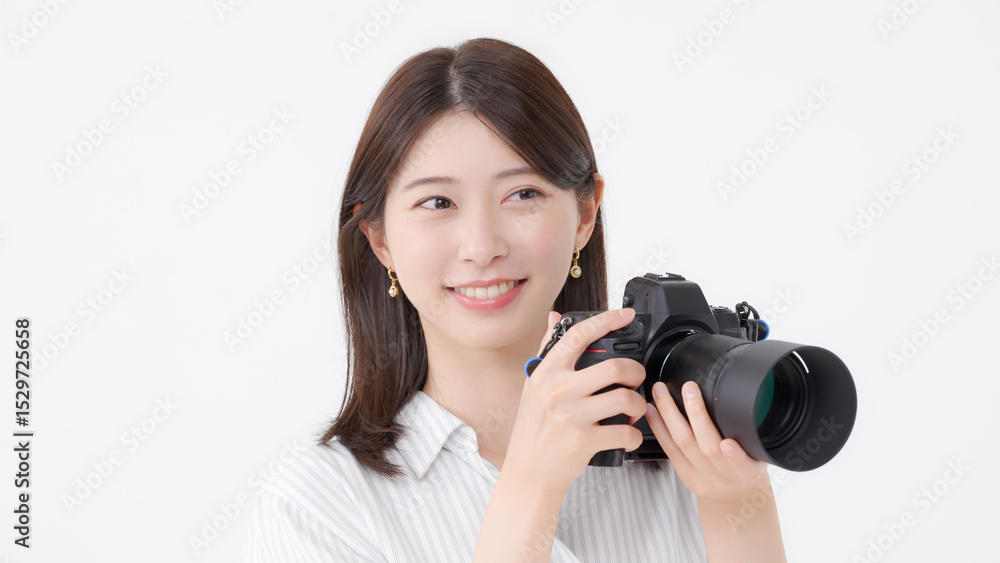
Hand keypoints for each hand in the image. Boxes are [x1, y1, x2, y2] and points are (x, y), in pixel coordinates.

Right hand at [502, 308, 648, 498]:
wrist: (527, 472)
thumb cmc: (533, 429)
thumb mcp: (534, 386)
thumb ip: (547, 351)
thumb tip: (554, 318)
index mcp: (546, 373)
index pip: (578, 336)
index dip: (606, 321)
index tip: (625, 315)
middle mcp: (557, 391)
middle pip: (614, 368)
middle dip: (636, 372)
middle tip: (636, 379)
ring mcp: (570, 417)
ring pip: (625, 398)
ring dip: (639, 403)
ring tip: (634, 408)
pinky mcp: (583, 442)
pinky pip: (625, 432)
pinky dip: (634, 434)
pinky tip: (628, 433)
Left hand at [644, 380, 770, 504]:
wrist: (734, 498)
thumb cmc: (746, 471)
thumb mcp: (761, 458)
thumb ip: (757, 438)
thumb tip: (760, 404)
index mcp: (748, 472)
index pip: (742, 464)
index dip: (734, 456)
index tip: (728, 443)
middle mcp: (723, 475)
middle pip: (707, 447)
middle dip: (697, 414)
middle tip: (690, 388)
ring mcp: (701, 476)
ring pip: (682, 443)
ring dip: (670, 414)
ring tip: (662, 393)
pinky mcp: (684, 475)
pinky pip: (668, 449)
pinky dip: (659, 427)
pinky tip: (652, 411)